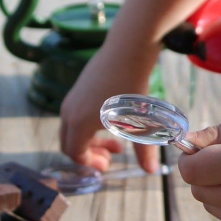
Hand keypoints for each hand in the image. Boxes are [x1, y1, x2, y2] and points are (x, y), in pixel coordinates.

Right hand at [58, 41, 161, 173]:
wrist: (127, 49)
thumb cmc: (132, 86)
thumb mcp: (139, 121)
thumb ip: (143, 149)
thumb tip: (150, 171)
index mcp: (79, 123)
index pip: (75, 154)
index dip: (91, 164)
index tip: (109, 165)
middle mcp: (69, 111)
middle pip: (69, 144)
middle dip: (89, 154)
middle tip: (112, 155)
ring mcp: (71, 98)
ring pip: (73, 129)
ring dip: (90, 139)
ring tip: (117, 138)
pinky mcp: (77, 88)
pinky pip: (76, 115)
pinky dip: (88, 125)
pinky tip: (112, 120)